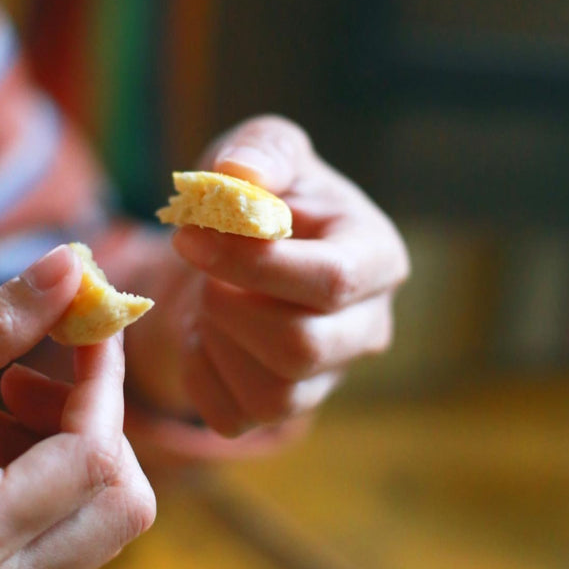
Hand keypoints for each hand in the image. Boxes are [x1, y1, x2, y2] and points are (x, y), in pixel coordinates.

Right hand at [0, 246, 154, 568]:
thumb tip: (72, 267)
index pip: (95, 457)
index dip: (105, 379)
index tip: (90, 323)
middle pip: (125, 505)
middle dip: (102, 423)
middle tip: (37, 372)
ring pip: (104, 521)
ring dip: (78, 445)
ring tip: (7, 393)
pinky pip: (66, 532)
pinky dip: (54, 474)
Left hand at [126, 115, 408, 441]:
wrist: (239, 257)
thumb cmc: (261, 201)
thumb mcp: (265, 153)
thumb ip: (262, 151)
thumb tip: (240, 176)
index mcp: (377, 258)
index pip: (333, 281)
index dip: (253, 264)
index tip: (190, 236)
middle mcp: (366, 328)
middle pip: (301, 347)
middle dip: (229, 306)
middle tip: (203, 270)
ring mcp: (328, 378)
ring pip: (271, 392)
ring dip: (215, 338)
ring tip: (213, 297)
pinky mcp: (284, 410)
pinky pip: (232, 416)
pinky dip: (200, 373)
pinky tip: (208, 335)